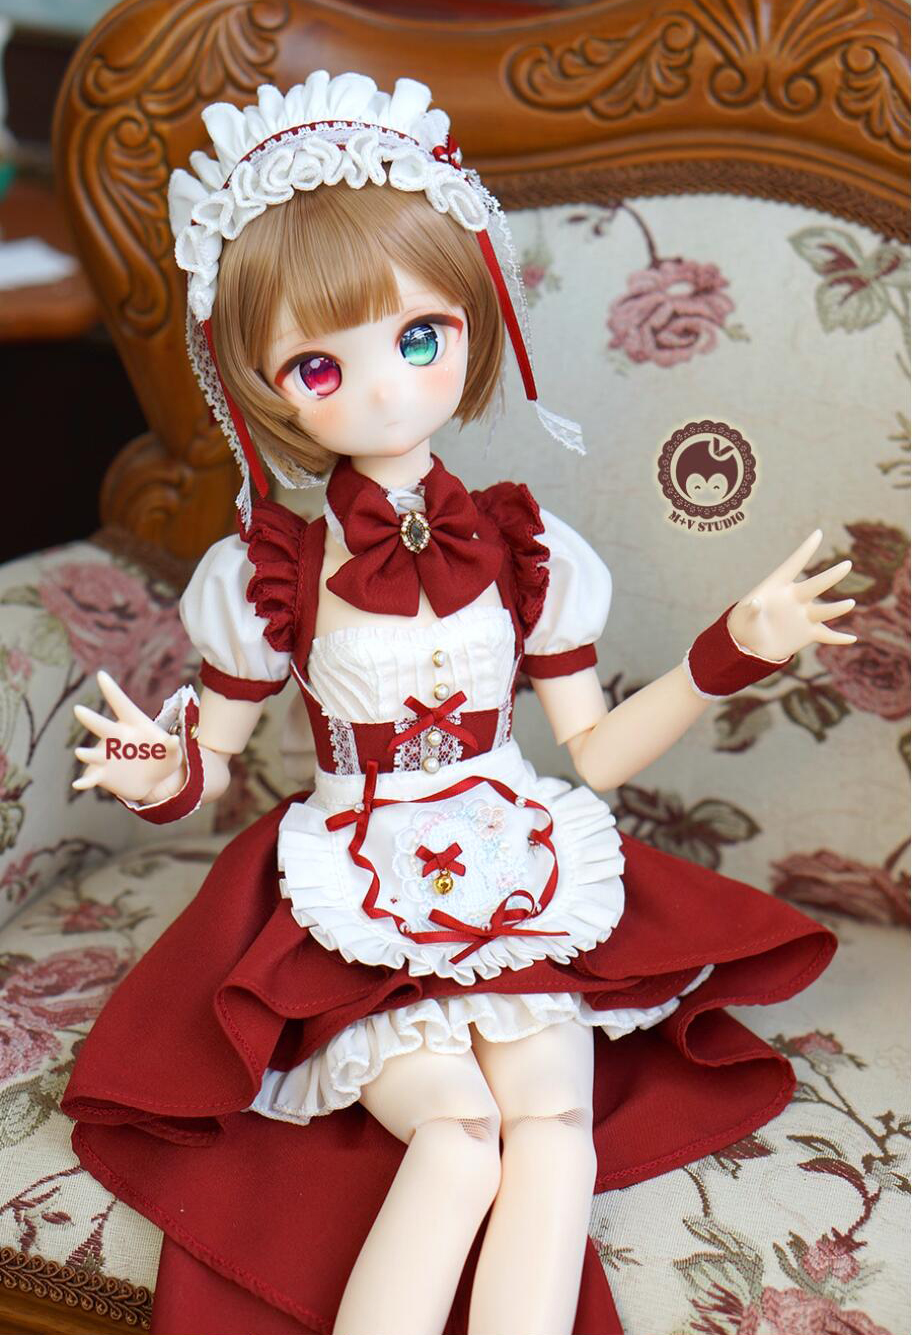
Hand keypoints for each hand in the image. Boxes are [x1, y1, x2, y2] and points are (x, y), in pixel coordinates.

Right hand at [72, 670, 184, 803]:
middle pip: (103, 727)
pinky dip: (84, 781)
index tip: (101, 676)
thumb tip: (173, 741)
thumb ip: (172, 746)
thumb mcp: (172, 753)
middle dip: (91, 720)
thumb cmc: (163, 759)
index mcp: (133, 725)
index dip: (112, 691)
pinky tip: (78, 784)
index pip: (122, 704)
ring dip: (87, 753)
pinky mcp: (102, 775)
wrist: (154, 781)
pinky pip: (91, 777)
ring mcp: (107, 757)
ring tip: (80, 752)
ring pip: (93, 754)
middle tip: (78, 710)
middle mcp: (116, 738)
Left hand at [727, 530, 856, 660]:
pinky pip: (826, 635)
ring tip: (850, 603)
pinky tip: (852, 639)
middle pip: (816, 585)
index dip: (805, 550)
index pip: (794, 565)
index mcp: (778, 587)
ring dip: (837, 608)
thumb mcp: (743, 617)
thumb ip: (750, 609)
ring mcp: (804, 615)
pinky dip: (838, 638)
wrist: (749, 645)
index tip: (818, 533)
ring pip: (824, 611)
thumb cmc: (743, 624)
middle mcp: (795, 598)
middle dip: (831, 576)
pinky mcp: (807, 633)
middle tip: (847, 565)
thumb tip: (755, 603)